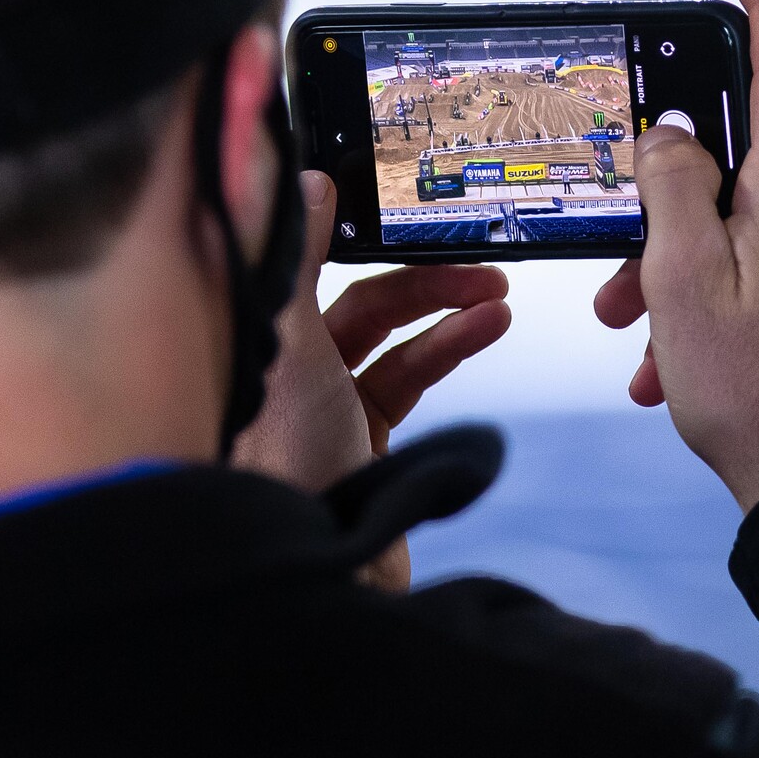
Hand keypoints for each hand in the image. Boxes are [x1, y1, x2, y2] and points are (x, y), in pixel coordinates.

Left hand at [235, 171, 510, 588]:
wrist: (315, 574)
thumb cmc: (285, 457)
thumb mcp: (290, 340)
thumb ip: (299, 258)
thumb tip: (309, 183)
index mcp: (258, 339)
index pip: (310, 267)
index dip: (357, 236)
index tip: (404, 209)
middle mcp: (284, 370)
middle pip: (362, 305)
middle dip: (424, 281)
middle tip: (481, 263)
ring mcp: (324, 412)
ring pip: (392, 344)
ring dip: (447, 316)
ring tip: (500, 299)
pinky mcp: (363, 449)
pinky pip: (409, 384)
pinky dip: (447, 354)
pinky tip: (487, 333)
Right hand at [593, 0, 758, 511]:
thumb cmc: (753, 395)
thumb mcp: (682, 283)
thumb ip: (673, 192)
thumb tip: (672, 135)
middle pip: (734, 161)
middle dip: (659, 198)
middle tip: (610, 261)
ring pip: (731, 226)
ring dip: (667, 267)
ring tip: (627, 332)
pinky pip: (749, 275)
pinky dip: (698, 304)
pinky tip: (665, 366)